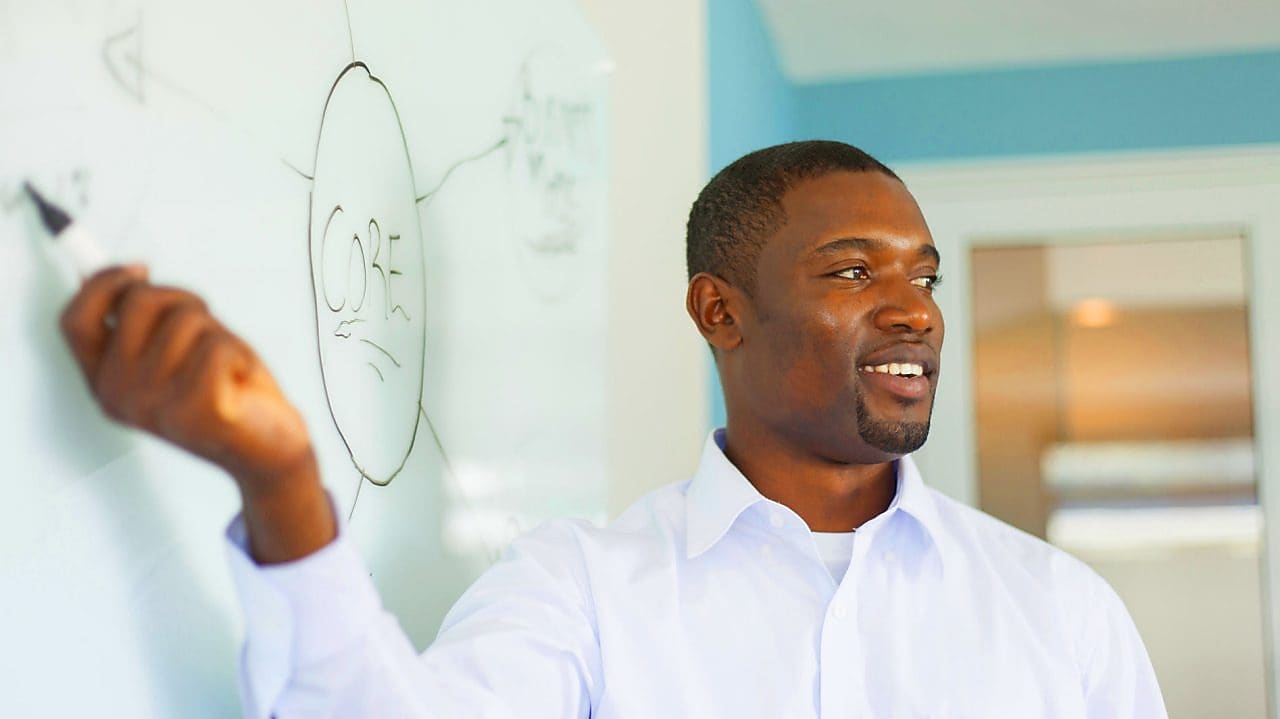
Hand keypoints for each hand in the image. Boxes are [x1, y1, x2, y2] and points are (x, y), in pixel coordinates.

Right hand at [61, 265, 334, 560]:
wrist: (267, 453)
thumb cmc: (226, 394)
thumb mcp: (174, 355)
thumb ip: (145, 324)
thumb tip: (126, 276)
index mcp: (104, 382)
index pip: (75, 320)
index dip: (103, 283)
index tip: (140, 269)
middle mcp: (119, 396)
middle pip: (138, 302)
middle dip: (182, 300)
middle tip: (208, 329)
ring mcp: (154, 405)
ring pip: (186, 319)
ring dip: (217, 332)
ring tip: (226, 367)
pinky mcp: (196, 409)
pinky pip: (218, 345)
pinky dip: (239, 353)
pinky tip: (241, 382)